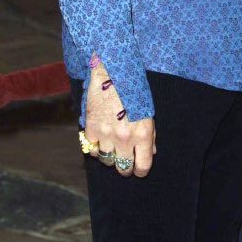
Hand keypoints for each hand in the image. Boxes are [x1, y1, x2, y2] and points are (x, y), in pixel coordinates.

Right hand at [84, 60, 155, 177]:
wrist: (112, 71)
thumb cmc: (134, 89)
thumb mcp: (148, 110)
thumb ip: (150, 134)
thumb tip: (151, 152)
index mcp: (143, 133)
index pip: (143, 166)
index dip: (141, 170)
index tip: (139, 168)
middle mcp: (125, 138)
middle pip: (123, 168)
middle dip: (126, 167)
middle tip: (126, 160)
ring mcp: (106, 135)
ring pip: (107, 161)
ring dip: (111, 157)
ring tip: (114, 148)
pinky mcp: (91, 129)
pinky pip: (93, 150)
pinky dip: (97, 148)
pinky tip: (102, 139)